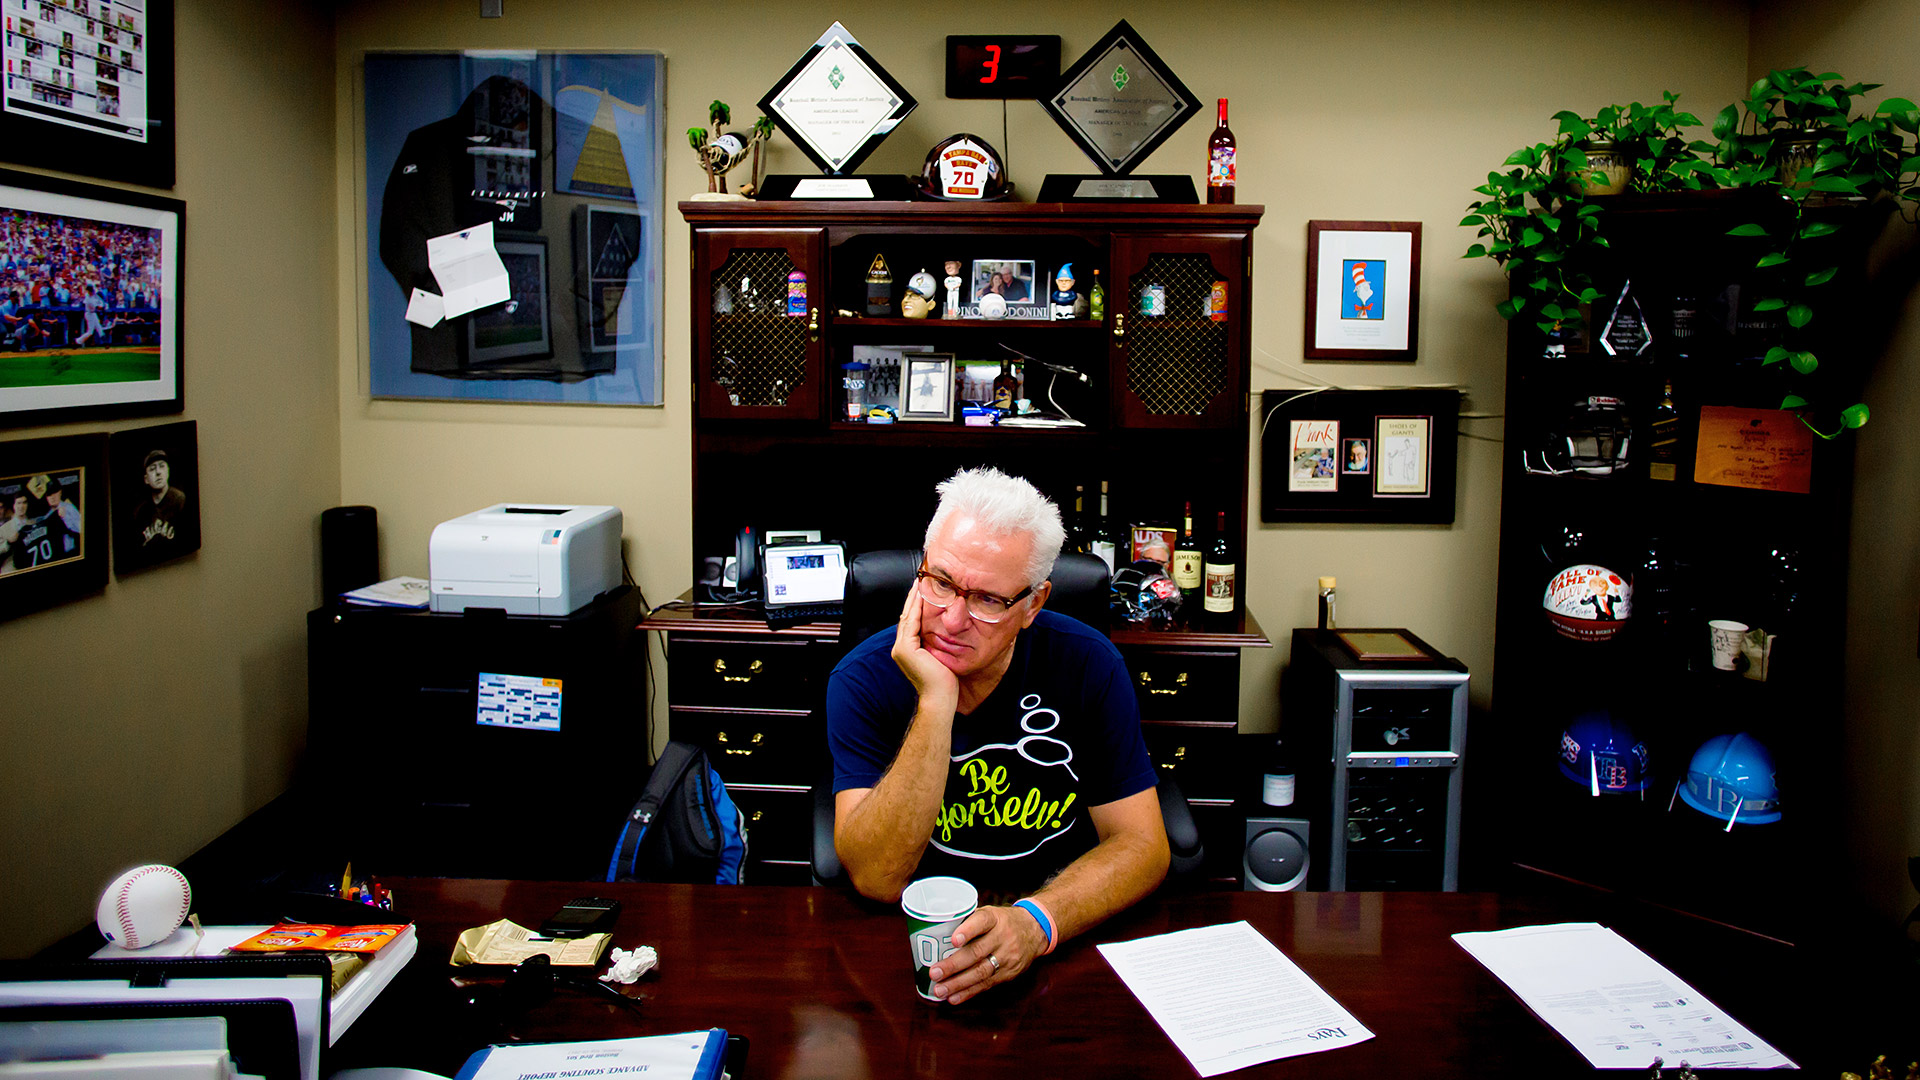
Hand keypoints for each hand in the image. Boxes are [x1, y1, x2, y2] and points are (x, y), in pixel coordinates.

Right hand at [890, 581, 957, 711]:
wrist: (941, 697)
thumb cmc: (944, 682)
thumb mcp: (940, 656)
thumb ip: (937, 643)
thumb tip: (946, 632)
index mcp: (907, 650)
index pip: (911, 622)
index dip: (916, 605)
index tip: (923, 590)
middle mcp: (900, 648)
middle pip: (906, 616)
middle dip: (913, 597)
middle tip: (920, 579)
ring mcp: (901, 649)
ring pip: (907, 616)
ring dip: (914, 598)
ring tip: (920, 582)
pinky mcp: (905, 649)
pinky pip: (911, 623)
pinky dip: (916, 608)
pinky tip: (922, 596)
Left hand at [926, 904, 1047, 1004]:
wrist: (1035, 931)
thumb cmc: (1003, 921)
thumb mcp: (990, 912)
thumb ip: (968, 922)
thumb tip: (935, 934)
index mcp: (995, 918)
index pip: (982, 921)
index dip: (967, 930)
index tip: (953, 940)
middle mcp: (1003, 937)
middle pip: (977, 952)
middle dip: (954, 965)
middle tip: (934, 972)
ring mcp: (1007, 957)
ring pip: (981, 972)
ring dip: (958, 983)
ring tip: (939, 990)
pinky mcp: (1008, 973)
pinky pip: (986, 984)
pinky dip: (968, 992)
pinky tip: (953, 997)